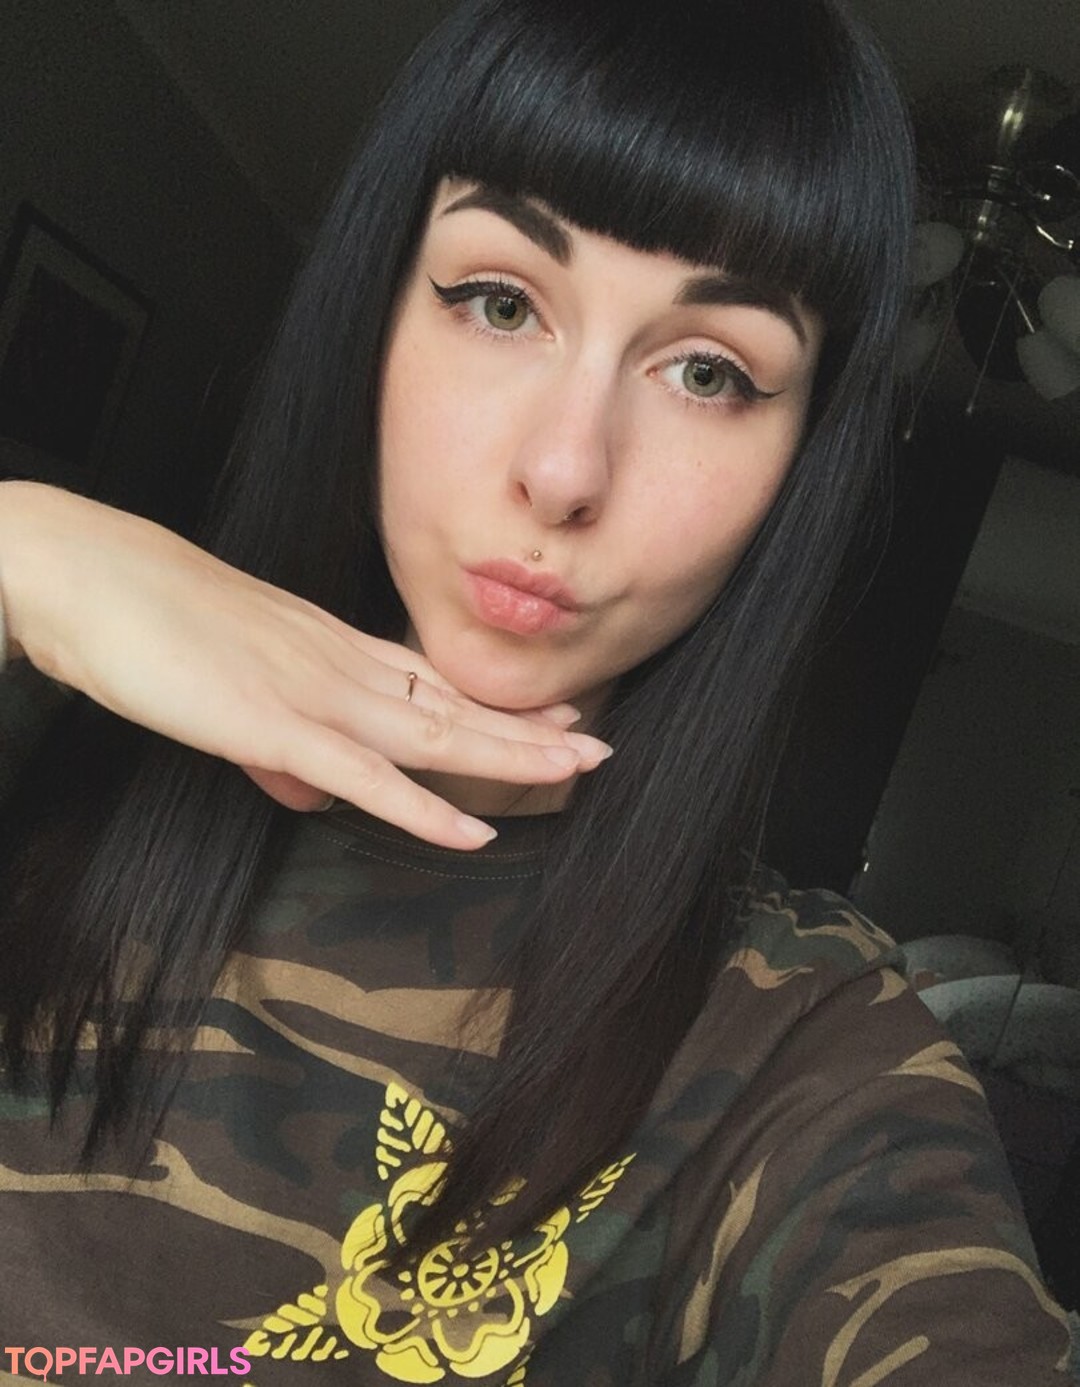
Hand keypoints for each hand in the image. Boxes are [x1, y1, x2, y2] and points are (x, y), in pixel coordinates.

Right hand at [0, 483, 611, 847]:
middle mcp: (339, 665)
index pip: (430, 679)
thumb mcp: (225, 690)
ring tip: (576, 770)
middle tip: (595, 746)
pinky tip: (474, 831)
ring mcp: (315, 694)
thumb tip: (308, 794)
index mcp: (327, 648)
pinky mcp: (276, 725)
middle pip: (451, 705)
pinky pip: (367, 777)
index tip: (551, 713)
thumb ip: (272, 749)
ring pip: (433, 734)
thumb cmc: (146, 622)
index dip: (494, 703)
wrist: (87, 575)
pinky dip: (424, 808)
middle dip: (528, 730)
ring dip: (509, 756)